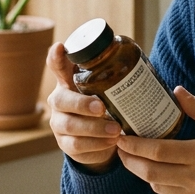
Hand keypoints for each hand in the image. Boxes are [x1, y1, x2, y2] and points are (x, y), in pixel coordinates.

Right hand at [46, 42, 120, 169]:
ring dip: (94, 128)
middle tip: (102, 108)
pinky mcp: (65, 144)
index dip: (56, 58)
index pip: (58, 67)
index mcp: (68, 82)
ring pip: (70, 125)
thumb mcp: (107, 90)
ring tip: (116, 130)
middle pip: (61, 100)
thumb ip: (113, 78)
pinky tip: (111, 142)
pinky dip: (96, 144)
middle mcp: (59, 101)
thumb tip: (138, 65)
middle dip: (82, 104)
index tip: (59, 47)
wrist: (101, 140)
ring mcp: (59, 123)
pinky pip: (77, 145)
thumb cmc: (105, 106)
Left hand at [115, 87, 194, 193]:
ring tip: (137, 158)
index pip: (158, 152)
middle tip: (120, 147)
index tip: (122, 137)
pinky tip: (161, 171)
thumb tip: (177, 92)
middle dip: (129, 160)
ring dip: (143, 173)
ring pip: (157, 186)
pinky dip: (161, 183)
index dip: (135, 146)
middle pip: (150, 172)